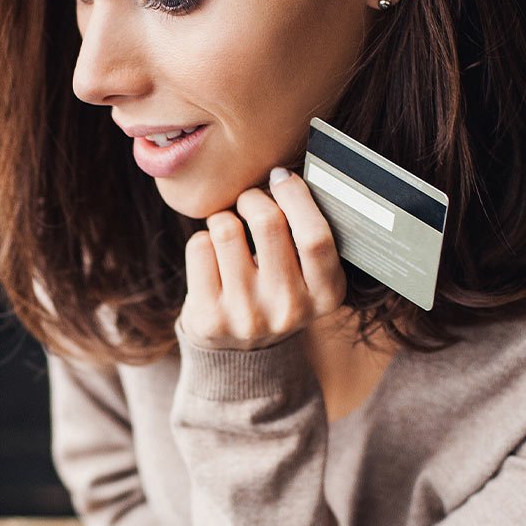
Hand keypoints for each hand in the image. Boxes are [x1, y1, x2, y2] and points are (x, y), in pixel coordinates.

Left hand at [178, 167, 346, 350]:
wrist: (242, 352)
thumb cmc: (279, 290)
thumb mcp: (310, 274)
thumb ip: (308, 232)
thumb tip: (285, 173)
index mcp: (326, 294)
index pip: (315, 236)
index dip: (296, 196)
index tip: (280, 176)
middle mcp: (290, 309)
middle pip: (268, 223)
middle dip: (253, 197)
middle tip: (248, 199)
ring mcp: (247, 316)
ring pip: (226, 229)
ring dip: (224, 217)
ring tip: (228, 229)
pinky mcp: (210, 318)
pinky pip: (199, 246)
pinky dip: (203, 239)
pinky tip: (213, 255)